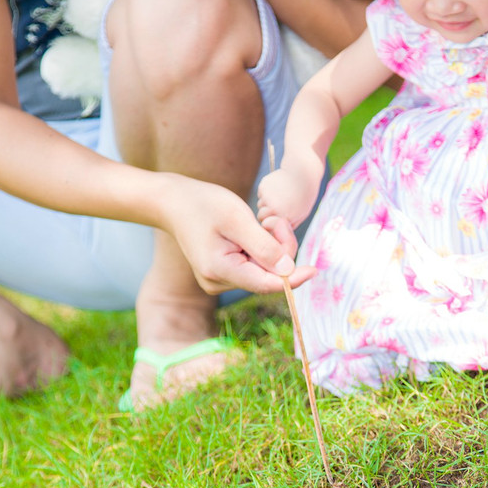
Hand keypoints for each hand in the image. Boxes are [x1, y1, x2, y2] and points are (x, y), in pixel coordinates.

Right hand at [162, 177, 313, 293]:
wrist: (173, 202)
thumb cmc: (204, 204)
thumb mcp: (237, 218)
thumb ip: (264, 246)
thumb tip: (289, 271)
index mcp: (219, 270)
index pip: (266, 284)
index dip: (294, 278)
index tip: (314, 269)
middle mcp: (218, 283)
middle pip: (267, 277)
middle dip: (279, 250)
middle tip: (273, 220)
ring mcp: (218, 281)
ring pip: (262, 271)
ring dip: (270, 248)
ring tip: (259, 222)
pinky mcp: (223, 275)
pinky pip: (253, 267)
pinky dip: (261, 250)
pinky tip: (252, 232)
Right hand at [257, 167, 319, 229]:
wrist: (302, 174)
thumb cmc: (303, 197)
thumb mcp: (300, 215)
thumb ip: (287, 227)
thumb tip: (273, 236)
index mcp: (284, 216)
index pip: (266, 226)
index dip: (271, 224)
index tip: (277, 218)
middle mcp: (273, 207)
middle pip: (261, 217)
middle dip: (267, 214)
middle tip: (280, 206)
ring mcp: (267, 195)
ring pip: (260, 205)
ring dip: (267, 203)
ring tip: (280, 196)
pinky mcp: (263, 186)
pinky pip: (260, 195)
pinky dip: (266, 193)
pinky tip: (277, 189)